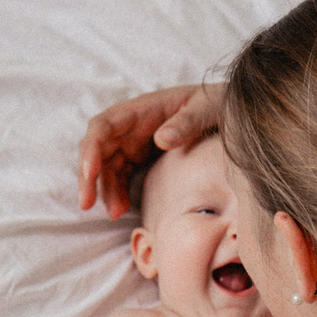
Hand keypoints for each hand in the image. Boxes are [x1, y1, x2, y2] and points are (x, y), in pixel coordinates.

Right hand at [79, 83, 223, 218]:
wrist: (230, 111)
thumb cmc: (217, 103)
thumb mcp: (206, 107)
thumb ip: (186, 122)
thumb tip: (162, 139)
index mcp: (142, 109)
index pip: (104, 125)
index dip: (92, 148)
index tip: (89, 172)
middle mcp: (132, 124)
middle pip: (98, 148)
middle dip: (89, 176)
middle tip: (86, 204)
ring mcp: (134, 140)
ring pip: (107, 165)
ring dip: (104, 189)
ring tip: (114, 214)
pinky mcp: (141, 155)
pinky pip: (120, 174)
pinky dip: (117, 192)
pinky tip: (121, 209)